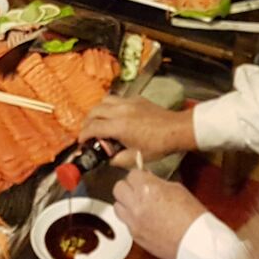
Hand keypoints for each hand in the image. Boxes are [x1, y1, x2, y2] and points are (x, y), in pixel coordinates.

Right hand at [80, 95, 195, 164]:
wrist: (176, 130)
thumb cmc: (158, 145)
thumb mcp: (135, 158)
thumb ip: (117, 160)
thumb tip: (108, 159)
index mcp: (119, 126)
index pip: (92, 127)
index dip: (83, 135)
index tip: (82, 141)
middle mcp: (120, 111)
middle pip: (94, 111)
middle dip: (87, 122)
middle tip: (88, 132)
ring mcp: (128, 102)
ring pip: (104, 101)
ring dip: (97, 111)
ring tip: (99, 121)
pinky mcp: (136, 99)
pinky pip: (117, 99)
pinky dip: (111, 106)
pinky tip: (116, 115)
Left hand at [112, 169, 207, 258]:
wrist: (195, 242)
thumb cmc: (192, 217)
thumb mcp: (177, 189)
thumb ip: (158, 183)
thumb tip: (148, 179)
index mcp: (148, 189)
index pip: (131, 174)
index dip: (138, 176)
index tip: (143, 178)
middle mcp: (137, 204)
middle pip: (118, 188)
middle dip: (128, 187)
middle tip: (138, 189)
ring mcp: (133, 221)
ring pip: (117, 206)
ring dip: (125, 203)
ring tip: (138, 205)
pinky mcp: (134, 235)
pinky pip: (125, 222)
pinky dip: (132, 219)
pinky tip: (144, 219)